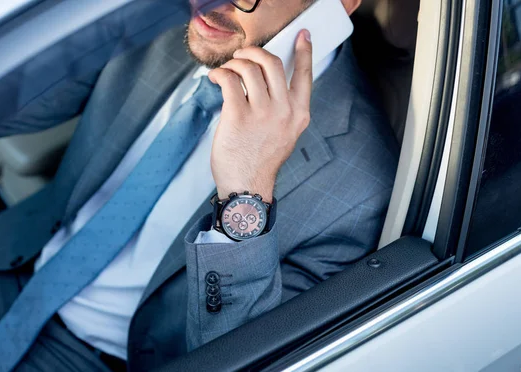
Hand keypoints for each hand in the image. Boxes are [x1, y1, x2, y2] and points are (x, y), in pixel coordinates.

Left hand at [208, 30, 312, 202]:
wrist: (247, 186)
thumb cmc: (261, 161)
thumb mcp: (285, 135)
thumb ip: (283, 110)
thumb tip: (265, 83)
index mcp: (299, 115)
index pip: (305, 76)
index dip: (304, 52)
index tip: (303, 36)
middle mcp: (284, 111)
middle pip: (273, 63)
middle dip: (254, 53)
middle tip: (243, 57)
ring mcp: (262, 113)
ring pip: (250, 68)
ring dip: (235, 63)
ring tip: (228, 70)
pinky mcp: (238, 116)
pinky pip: (229, 80)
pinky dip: (220, 73)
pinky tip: (215, 78)